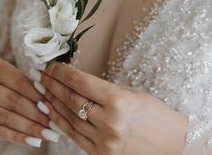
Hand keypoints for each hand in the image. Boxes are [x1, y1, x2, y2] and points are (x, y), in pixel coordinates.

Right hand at [0, 57, 58, 147]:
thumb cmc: (3, 82)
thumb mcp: (14, 77)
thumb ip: (31, 86)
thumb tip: (52, 103)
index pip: (20, 83)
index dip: (39, 97)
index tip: (55, 108)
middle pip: (12, 100)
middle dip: (36, 114)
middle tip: (53, 126)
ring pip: (4, 116)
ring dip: (28, 128)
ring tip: (46, 134)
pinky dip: (15, 136)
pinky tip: (31, 141)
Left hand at [36, 62, 188, 154]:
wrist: (172, 143)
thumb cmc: (154, 113)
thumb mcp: (130, 93)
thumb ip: (101, 90)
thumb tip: (73, 82)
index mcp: (119, 101)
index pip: (79, 82)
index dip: (60, 72)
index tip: (49, 65)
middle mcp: (110, 121)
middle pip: (70, 99)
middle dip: (51, 85)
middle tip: (39, 76)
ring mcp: (104, 141)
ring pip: (68, 118)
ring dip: (52, 103)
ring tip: (41, 92)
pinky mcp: (101, 154)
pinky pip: (74, 136)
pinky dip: (60, 123)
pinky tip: (51, 112)